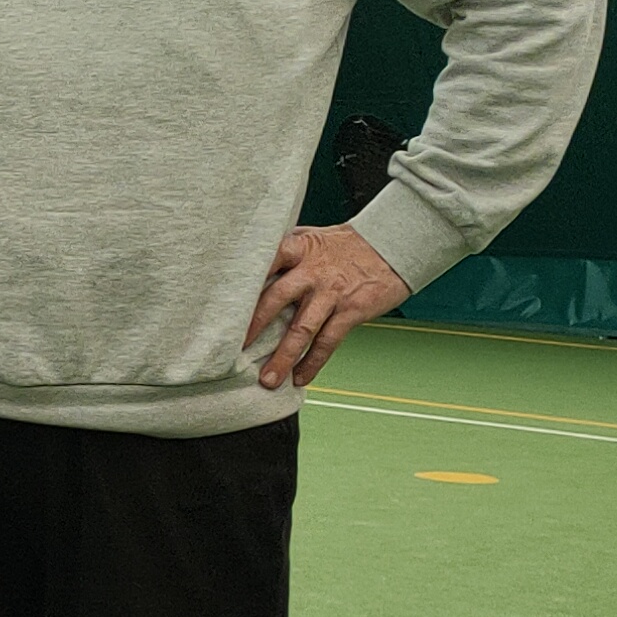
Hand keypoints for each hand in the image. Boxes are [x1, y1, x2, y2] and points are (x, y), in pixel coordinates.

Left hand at [246, 223, 410, 388]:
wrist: (395, 243)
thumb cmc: (347, 243)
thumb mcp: (314, 235)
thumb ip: (286, 247)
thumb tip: (251, 258)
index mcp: (299, 248)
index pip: (265, 262)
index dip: (243, 281)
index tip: (221, 303)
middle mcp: (312, 271)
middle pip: (276, 300)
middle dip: (253, 328)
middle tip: (233, 352)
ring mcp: (332, 292)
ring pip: (302, 330)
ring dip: (283, 358)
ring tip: (267, 380)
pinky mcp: (351, 310)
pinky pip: (328, 342)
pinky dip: (313, 363)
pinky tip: (300, 378)